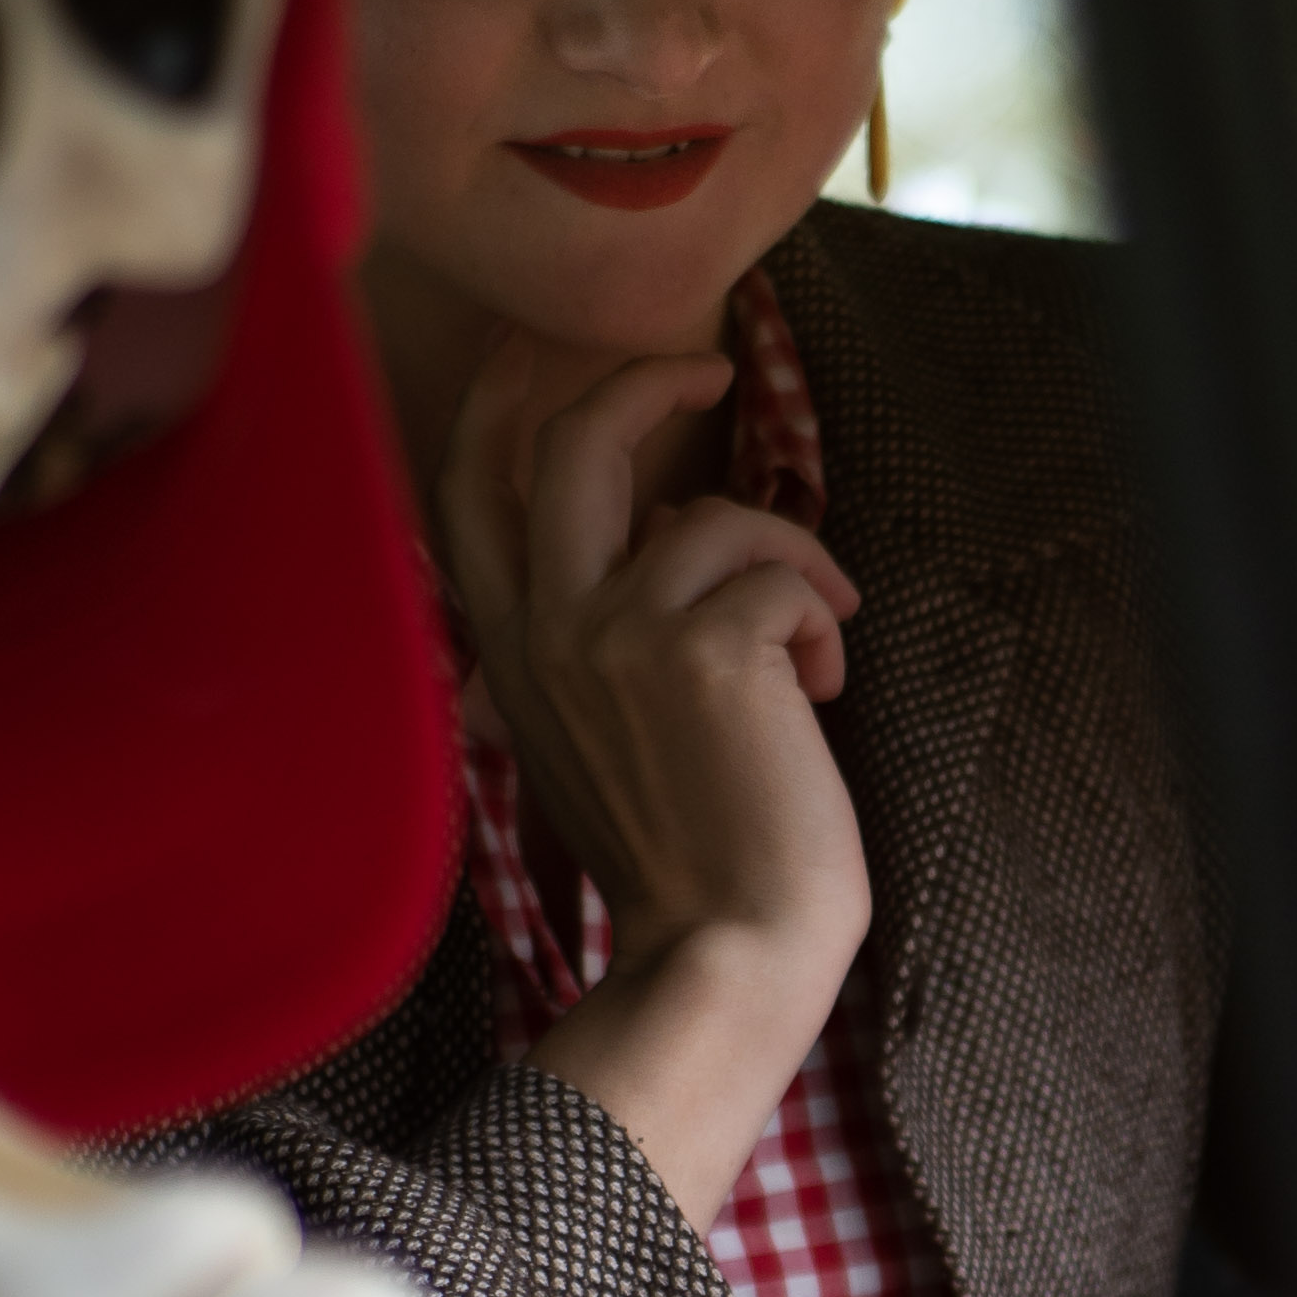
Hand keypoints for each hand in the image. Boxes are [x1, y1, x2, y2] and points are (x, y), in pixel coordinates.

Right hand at [440, 336, 871, 1231]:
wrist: (727, 950)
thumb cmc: (686, 855)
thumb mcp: (597, 733)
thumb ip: (594, 634)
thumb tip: (663, 534)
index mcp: (509, 653)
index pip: (470, 490)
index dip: (506, 397)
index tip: (548, 345)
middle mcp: (543, 631)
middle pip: (569, 444)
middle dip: (644, 387)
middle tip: (712, 378)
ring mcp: (612, 636)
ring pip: (710, 515)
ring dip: (788, 560)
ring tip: (818, 640)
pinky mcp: (699, 651)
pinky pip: (779, 572)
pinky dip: (823, 614)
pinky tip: (825, 685)